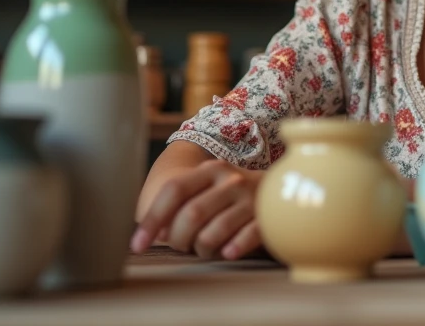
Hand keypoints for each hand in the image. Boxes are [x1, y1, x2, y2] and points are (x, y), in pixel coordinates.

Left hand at [130, 159, 263, 260]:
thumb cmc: (235, 199)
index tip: (138, 245)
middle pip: (191, 214)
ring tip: (206, 250)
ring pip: (214, 231)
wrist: (285, 191)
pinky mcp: (269, 216)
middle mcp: (230, 180)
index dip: (152, 219)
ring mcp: (251, 197)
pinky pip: (246, 236)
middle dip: (178, 239)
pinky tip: (227, 253)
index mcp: (210, 170)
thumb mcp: (209, 191)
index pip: (174, 190)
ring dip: (202, 249)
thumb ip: (181, 206)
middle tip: (182, 247)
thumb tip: (158, 233)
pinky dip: (233, 248)